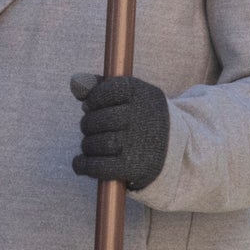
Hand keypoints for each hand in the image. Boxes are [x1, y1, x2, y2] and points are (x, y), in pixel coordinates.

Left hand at [70, 73, 169, 192]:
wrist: (174, 148)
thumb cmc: (143, 117)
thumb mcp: (131, 95)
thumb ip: (102, 85)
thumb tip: (75, 83)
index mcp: (141, 94)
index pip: (106, 91)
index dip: (92, 100)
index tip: (90, 106)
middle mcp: (141, 116)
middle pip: (98, 120)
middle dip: (88, 125)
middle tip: (91, 128)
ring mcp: (138, 142)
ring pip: (96, 143)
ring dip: (87, 146)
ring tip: (92, 145)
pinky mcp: (134, 166)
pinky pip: (99, 166)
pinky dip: (84, 165)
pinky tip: (80, 163)